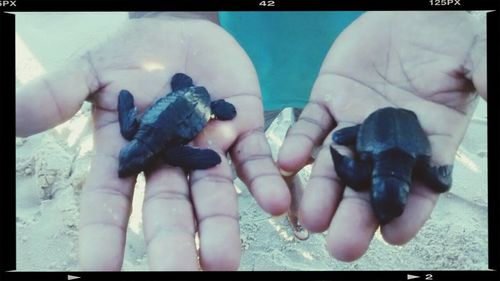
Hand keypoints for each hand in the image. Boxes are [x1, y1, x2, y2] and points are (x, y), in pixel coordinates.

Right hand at [16, 17, 289, 269]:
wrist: (181, 29)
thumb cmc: (134, 52)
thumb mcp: (93, 70)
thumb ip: (59, 94)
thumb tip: (13, 116)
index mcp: (129, 152)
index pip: (111, 202)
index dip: (105, 236)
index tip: (98, 271)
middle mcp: (168, 160)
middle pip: (168, 210)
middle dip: (172, 244)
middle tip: (181, 277)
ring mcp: (206, 148)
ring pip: (213, 195)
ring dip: (220, 227)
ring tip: (223, 261)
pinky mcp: (241, 129)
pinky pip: (254, 161)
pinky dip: (264, 182)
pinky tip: (277, 205)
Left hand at [278, 11, 485, 260]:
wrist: (407, 12)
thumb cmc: (447, 36)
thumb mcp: (474, 57)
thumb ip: (484, 79)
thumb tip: (494, 91)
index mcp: (428, 140)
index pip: (419, 187)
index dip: (409, 213)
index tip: (393, 236)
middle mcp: (387, 141)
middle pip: (370, 186)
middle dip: (356, 216)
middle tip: (342, 245)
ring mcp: (354, 122)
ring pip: (336, 164)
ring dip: (323, 191)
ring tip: (313, 219)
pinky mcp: (328, 100)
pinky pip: (310, 126)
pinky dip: (299, 145)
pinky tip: (290, 163)